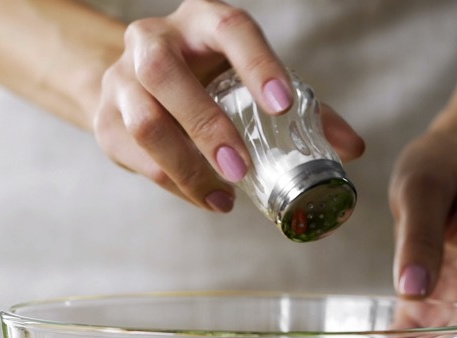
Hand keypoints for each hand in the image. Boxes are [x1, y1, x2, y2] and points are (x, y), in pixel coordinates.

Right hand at [92, 0, 363, 212]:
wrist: (136, 82)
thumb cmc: (209, 78)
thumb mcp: (249, 79)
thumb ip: (302, 110)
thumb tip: (350, 148)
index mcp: (200, 20)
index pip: (230, 30)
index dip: (258, 65)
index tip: (284, 106)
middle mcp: (153, 40)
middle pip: (165, 75)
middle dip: (205, 126)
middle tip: (241, 169)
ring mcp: (121, 79)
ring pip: (144, 122)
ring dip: (186, 166)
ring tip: (224, 197)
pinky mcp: (105, 120)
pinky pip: (136, 157)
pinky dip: (174, 184)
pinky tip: (207, 199)